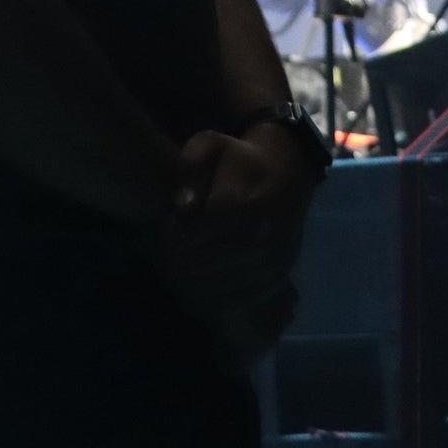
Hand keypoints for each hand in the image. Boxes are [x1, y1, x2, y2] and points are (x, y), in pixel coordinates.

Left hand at [155, 125, 315, 361]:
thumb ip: (190, 167)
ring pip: (220, 292)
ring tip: (178, 276)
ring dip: (192, 289)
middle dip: (175, 267)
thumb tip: (183, 205)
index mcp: (237, 203)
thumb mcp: (209, 144)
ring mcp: (270, 261)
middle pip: (202, 268)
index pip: (190, 237)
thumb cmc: (238, 159)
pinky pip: (242, 304)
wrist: (287, 174)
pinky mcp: (278, 278)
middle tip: (163, 260)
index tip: (160, 236)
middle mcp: (257, 237)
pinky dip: (217, 304)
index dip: (167, 241)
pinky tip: (201, 292)